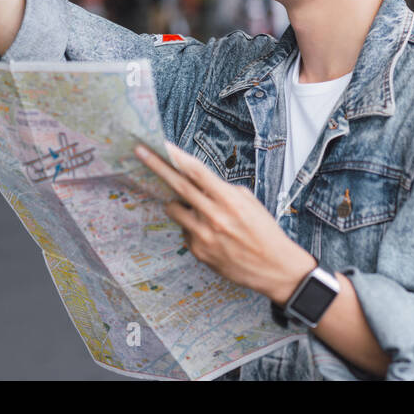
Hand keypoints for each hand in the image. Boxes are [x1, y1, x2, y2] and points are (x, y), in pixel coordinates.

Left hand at [136, 140, 316, 303]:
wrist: (274, 267)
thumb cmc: (264, 232)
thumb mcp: (250, 202)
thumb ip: (223, 191)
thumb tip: (200, 183)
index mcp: (229, 200)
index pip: (199, 172)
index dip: (180, 157)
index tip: (164, 146)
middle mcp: (213, 216)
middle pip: (178, 186)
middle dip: (157, 166)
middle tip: (140, 152)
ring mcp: (203, 236)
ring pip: (173, 209)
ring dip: (178, 203)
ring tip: (197, 209)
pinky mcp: (198, 252)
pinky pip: (184, 231)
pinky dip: (192, 227)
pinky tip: (212, 234)